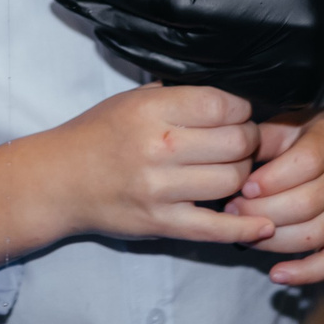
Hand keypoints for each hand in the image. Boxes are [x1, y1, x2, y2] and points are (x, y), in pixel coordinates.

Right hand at [0, 85, 274, 270]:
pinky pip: (215, 228)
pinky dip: (245, 227)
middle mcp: (158, 148)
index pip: (223, 105)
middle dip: (248, 140)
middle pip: (236, 143)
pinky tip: (264, 224)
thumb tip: (229, 94)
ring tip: (234, 170)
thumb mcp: (132, 100)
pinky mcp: (161, 223)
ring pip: (233, 180)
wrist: (59, 180)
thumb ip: (177, 96)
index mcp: (151, 111)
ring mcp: (160, 189)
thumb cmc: (97, 134)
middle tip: (242, 142)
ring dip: (244, 175)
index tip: (237, 114)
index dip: (240, 109)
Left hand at [226, 107, 323, 284]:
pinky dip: (306, 273)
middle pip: (307, 204)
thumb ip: (262, 140)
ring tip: (245, 236)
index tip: (243, 189)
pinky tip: (278, 275)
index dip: (271, 180)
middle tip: (233, 212)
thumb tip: (230, 163)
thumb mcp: (290, 126)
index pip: (306, 164)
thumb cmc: (316, 136)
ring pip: (316, 234)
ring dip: (275, 242)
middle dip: (263, 213)